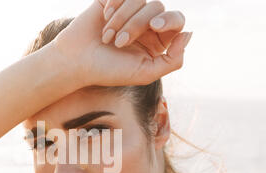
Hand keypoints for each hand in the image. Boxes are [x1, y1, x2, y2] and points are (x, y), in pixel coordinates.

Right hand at [52, 0, 190, 86]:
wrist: (76, 62)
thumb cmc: (109, 70)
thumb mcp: (145, 73)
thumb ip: (173, 60)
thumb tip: (189, 34)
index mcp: (156, 42)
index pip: (176, 21)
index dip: (169, 19)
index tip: (154, 26)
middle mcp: (145, 25)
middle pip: (158, 8)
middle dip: (138, 24)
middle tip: (120, 42)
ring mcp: (129, 12)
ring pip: (140, 0)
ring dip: (122, 19)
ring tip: (107, 38)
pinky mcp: (113, 1)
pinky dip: (115, 6)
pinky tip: (104, 19)